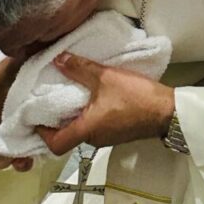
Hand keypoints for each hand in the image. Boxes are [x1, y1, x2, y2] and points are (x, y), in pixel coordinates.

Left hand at [36, 52, 174, 155]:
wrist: (168, 111)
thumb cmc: (137, 98)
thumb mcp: (105, 78)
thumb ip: (79, 68)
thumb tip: (58, 59)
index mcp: (86, 130)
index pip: (55, 144)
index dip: (41, 134)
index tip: (34, 119)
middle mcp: (94, 139)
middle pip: (66, 137)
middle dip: (55, 122)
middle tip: (48, 101)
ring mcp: (106, 139)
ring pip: (81, 131)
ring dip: (73, 117)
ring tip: (67, 96)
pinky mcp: (117, 134)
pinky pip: (95, 128)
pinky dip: (87, 116)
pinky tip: (89, 99)